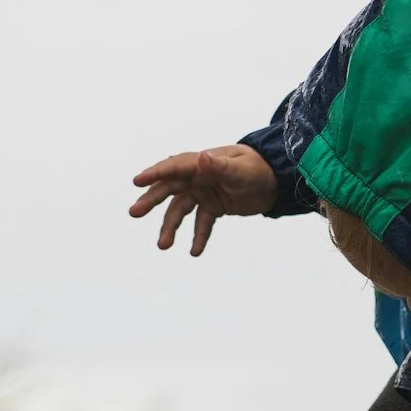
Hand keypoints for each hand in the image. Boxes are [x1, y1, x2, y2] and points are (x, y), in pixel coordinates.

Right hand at [128, 145, 278, 255]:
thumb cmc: (259, 170)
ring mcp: (204, 193)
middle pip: (169, 189)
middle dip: (151, 201)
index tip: (137, 182)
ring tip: (163, 246)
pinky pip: (202, 223)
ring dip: (171, 227)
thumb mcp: (241, 170)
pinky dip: (198, 237)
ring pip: (181, 210)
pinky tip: (194, 252)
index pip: (174, 168)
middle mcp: (198, 177)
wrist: (277, 182)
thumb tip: (203, 158)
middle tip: (133, 213)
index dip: (155, 174)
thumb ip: (221, 167)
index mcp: (202, 164)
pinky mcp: (214, 207)